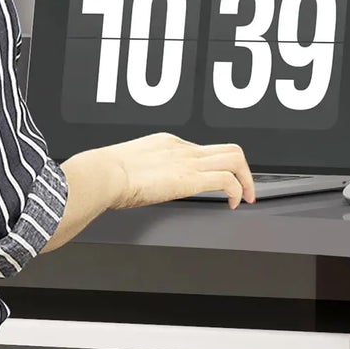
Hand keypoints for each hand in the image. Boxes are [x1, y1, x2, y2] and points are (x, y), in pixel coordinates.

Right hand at [93, 133, 256, 210]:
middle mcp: (182, 148)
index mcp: (166, 144)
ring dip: (246, 179)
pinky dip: (238, 191)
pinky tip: (233, 204)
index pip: (201, 150)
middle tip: (245, 188)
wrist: (103, 174)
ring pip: (235, 158)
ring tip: (245, 197)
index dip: (214, 166)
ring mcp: (188, 161)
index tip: (216, 182)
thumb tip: (131, 188)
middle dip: (243, 169)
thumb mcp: (124, 169)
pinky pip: (227, 180)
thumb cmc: (104, 175)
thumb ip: (137, 175)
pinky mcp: (191, 178)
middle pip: (227, 149)